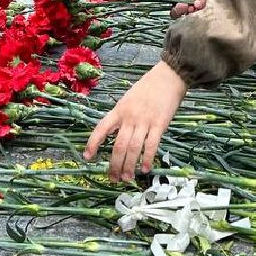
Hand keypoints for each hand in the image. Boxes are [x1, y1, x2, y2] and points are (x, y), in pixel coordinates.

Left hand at [84, 62, 187, 179]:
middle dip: (114, 164)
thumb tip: (117, 137)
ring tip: (127, 178)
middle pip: (118, 145)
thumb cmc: (147, 88)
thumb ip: (122, 117)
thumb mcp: (128, 99)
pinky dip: (147, 158)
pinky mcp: (160, 124)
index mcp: (119, 110)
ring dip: (129, 166)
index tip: (87, 157)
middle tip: (113, 178)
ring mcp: (145, 120)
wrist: (168, 77)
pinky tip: (144, 168)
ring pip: (133, 148)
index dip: (93, 143)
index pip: (101, 128)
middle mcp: (129, 117)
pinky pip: (151, 145)